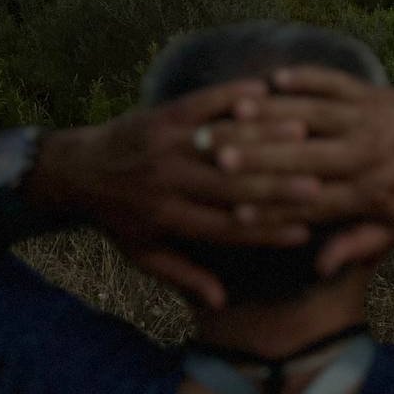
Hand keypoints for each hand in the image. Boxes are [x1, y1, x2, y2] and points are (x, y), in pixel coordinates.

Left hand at [42, 80, 322, 308]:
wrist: (75, 170)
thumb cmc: (117, 218)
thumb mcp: (144, 254)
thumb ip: (183, 275)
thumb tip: (220, 303)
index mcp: (167, 219)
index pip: (225, 228)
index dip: (266, 231)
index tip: (305, 232)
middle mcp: (167, 182)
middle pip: (230, 186)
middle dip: (277, 186)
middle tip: (318, 185)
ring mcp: (164, 145)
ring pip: (222, 142)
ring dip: (264, 137)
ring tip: (304, 135)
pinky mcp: (161, 115)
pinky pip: (202, 103)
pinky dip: (233, 96)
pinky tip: (266, 91)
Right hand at [216, 68, 393, 276]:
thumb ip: (356, 246)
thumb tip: (319, 268)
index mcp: (367, 192)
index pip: (311, 202)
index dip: (273, 205)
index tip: (234, 209)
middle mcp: (363, 153)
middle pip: (303, 156)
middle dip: (259, 156)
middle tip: (218, 156)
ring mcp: (364, 118)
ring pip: (312, 114)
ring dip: (272, 112)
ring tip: (235, 113)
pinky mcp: (367, 92)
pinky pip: (332, 81)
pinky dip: (305, 77)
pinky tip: (274, 77)